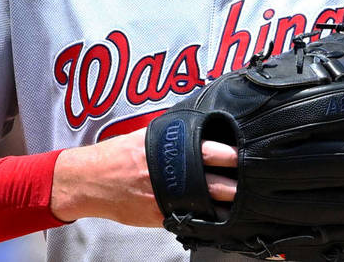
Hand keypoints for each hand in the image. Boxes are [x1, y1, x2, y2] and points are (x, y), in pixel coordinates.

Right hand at [50, 128, 236, 226]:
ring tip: (243, 199)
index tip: (249, 154)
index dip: (233, 155)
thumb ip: (174, 133)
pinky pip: (191, 219)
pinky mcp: (161, 217)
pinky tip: (220, 215)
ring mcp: (167, 199)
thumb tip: (199, 125)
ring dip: (227, 203)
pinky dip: (207, 218)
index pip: (211, 152)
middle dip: (237, 184)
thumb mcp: (147, 135)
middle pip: (216, 183)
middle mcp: (171, 175)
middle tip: (254, 181)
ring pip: (207, 205)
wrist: (89, 180)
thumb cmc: (118, 154)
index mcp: (170, 150)